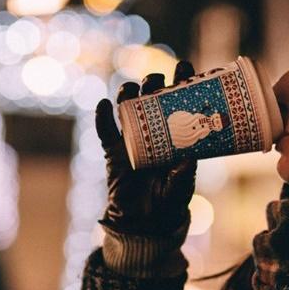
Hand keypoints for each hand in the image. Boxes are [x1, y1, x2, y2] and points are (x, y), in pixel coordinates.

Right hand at [96, 60, 196, 235]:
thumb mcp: (181, 186)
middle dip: (154, 84)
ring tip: (132, 88)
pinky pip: (105, 132)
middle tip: (158, 80)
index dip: (181, 83)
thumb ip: (183, 173)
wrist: (146, 222)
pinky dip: (102, 118)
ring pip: (128, 109)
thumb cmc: (170, 201)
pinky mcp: (114, 153)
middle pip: (152, 99)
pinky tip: (104, 105)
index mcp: (175, 135)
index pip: (179, 103)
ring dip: (129, 95)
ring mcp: (132, 140)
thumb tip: (186, 158)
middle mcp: (154, 132)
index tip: (185, 67)